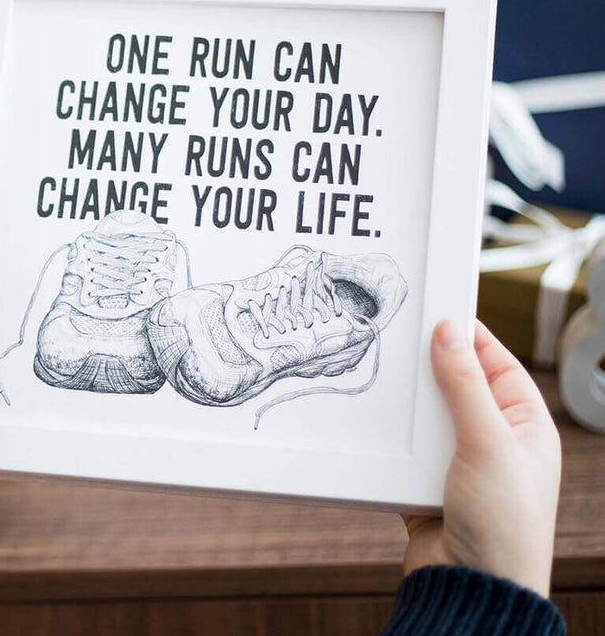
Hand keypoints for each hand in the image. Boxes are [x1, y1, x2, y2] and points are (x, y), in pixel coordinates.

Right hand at [402, 319, 561, 597]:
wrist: (471, 591)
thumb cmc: (504, 525)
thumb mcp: (488, 442)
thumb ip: (466, 385)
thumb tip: (449, 331)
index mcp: (524, 426)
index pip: (497, 363)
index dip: (470, 336)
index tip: (439, 311)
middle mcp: (493, 439)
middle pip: (458, 384)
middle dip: (431, 366)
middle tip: (403, 341)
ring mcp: (459, 461)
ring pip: (428, 414)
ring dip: (410, 405)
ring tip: (389, 382)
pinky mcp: (427, 481)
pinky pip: (406, 446)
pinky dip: (393, 438)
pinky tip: (378, 426)